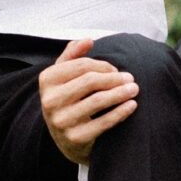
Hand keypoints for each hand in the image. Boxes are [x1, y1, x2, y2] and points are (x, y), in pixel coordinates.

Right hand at [38, 39, 138, 164]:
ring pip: (98, 100)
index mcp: (46, 80)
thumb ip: (73, 56)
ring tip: (134, 89)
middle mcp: (49, 101)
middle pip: (90, 81)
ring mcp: (61, 121)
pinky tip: (132, 105)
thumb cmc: (68, 101)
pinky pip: (104, 122)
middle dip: (114, 78)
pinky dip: (121, 111)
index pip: (81, 65)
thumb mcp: (64, 77)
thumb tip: (88, 40)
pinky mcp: (75, 138)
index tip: (116, 69)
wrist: (65, 140)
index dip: (103, 65)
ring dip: (121, 92)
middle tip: (131, 78)